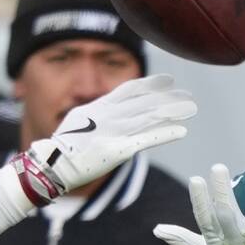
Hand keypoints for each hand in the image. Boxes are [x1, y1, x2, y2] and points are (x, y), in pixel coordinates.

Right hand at [14, 75, 195, 203]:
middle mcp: (109, 115)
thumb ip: (98, 113)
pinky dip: (164, 134)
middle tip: (187, 94)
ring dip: (172, 112)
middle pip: (144, 102)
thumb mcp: (81, 121)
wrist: (53, 164)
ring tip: (191, 109)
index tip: (168, 79)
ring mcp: (114, 132)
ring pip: (149, 117)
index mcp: (99, 106)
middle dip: (168, 97)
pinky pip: (146, 140)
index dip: (151, 83)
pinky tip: (181, 131)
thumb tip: (110, 108)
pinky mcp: (118, 150)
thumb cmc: (64, 146)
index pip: (130, 89)